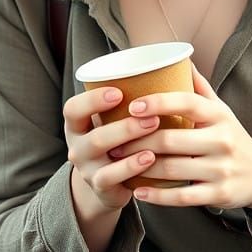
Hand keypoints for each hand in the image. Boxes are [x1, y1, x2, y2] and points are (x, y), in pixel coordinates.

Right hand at [63, 86, 162, 210]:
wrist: (108, 184)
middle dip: (124, 125)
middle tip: (153, 116)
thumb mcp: (112, 121)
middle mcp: (77, 147)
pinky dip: (131, 166)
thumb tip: (178, 64)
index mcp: (77, 125)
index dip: (92, 100)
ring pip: (102, 155)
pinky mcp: (100, 187)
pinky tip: (150, 157)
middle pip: (94, 136)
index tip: (119, 92)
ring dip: (130, 141)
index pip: (73, 109)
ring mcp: (86, 169)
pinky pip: (112, 177)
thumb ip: (131, 98)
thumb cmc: (117, 140)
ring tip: (155, 132)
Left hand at [109, 65, 251, 210]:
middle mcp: (221, 140)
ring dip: (141, 167)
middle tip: (114, 141)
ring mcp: (220, 169)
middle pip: (171, 140)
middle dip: (137, 141)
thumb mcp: (221, 110)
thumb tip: (180, 57)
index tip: (133, 106)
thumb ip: (199, 87)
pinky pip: (182, 197)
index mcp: (218, 116)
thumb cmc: (232, 136)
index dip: (159, 103)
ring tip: (119, 163)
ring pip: (172, 169)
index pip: (187, 103)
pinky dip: (157, 196)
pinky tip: (138, 191)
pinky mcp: (218, 194)